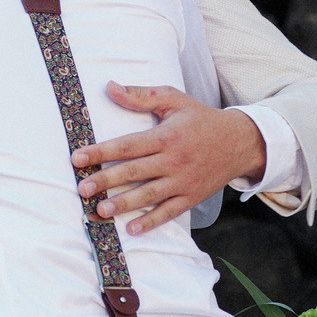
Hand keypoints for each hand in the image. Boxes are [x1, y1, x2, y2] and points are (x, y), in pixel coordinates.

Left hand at [70, 84, 266, 233]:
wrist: (240, 142)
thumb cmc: (201, 119)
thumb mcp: (174, 100)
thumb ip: (141, 96)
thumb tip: (110, 87)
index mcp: (166, 136)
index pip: (128, 145)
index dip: (101, 151)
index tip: (77, 157)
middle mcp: (173, 160)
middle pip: (134, 171)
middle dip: (106, 180)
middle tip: (82, 188)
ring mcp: (183, 181)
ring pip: (149, 194)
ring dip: (125, 203)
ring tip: (102, 210)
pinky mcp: (191, 197)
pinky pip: (170, 212)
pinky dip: (152, 221)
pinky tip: (133, 228)